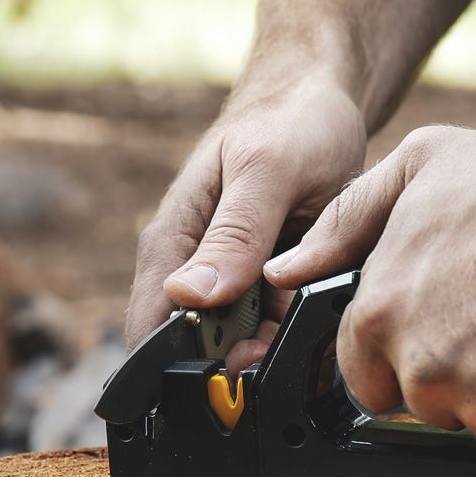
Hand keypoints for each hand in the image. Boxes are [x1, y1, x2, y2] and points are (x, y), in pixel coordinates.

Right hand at [127, 74, 366, 372]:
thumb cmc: (289, 122)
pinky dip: (302, 324)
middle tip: (288, 336)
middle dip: (244, 360)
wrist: (321, 102)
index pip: (151, 329)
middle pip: (202, 349)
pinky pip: (280, 324)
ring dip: (279, 343)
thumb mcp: (267, 171)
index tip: (234, 375)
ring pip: (247, 344)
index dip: (182, 368)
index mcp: (173, 243)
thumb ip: (235, 234)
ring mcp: (232, 280)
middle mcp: (195, 269)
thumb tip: (189, 295)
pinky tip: (324, 301)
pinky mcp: (266, 284)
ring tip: (312, 307)